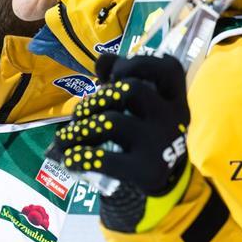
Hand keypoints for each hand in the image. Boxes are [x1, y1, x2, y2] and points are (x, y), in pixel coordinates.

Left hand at [46, 54, 191, 232]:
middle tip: (81, 112)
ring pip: (113, 121)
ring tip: (66, 137)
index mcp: (175, 98)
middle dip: (98, 97)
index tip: (113, 76)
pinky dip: (82, 157)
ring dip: (81, 127)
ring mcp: (161, 145)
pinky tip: (70, 159)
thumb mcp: (143, 105)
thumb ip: (123, 77)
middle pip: (132, 89)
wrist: (167, 181)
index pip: (168, 68)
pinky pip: (107, 159)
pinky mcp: (147, 171)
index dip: (136, 63)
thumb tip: (102, 59)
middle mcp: (173, 118)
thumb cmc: (146, 131)